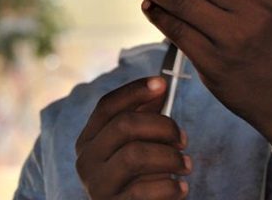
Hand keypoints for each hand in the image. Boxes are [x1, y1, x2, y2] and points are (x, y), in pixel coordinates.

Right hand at [75, 77, 190, 199]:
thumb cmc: (139, 175)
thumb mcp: (139, 143)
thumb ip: (146, 114)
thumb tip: (160, 83)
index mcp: (90, 139)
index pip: (106, 105)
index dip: (134, 90)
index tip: (162, 83)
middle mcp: (86, 160)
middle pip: (123, 125)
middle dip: (162, 126)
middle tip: (183, 139)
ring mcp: (96, 186)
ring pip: (134, 155)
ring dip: (170, 157)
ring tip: (185, 164)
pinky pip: (143, 191)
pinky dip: (170, 187)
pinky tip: (181, 187)